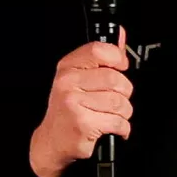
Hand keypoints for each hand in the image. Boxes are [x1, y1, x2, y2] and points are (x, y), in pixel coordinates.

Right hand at [29, 27, 132, 176]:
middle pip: (115, 79)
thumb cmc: (68, 108)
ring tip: (112, 115)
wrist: (52, 141)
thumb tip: (120, 35)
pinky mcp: (83, 123)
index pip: (99, 51)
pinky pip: (118, 122)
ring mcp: (74, 103)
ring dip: (123, 112)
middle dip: (124, 92)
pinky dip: (122, 128)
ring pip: (119, 102)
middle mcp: (68, 82)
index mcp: (68, 67)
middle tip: (116, 99)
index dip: (117, 58)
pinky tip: (112, 127)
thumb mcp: (79, 78)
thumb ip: (102, 57)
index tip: (121, 67)